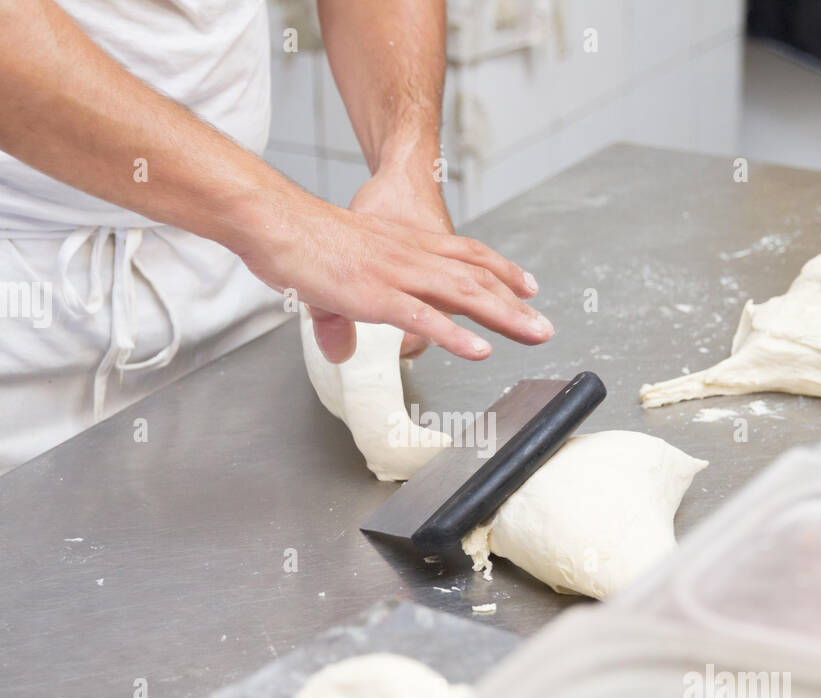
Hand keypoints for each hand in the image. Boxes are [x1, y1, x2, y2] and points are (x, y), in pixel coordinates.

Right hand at [235, 166, 548, 363]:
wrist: (276, 222)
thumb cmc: (300, 243)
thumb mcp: (329, 285)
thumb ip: (341, 320)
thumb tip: (341, 352)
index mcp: (404, 246)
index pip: (465, 254)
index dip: (500, 270)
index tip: (527, 288)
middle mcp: (409, 258)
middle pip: (476, 279)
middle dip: (515, 305)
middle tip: (544, 328)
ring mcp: (396, 276)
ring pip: (462, 296)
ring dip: (502, 318)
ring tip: (532, 336)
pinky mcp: (375, 295)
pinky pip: (423, 318)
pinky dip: (455, 336)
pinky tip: (479, 352)